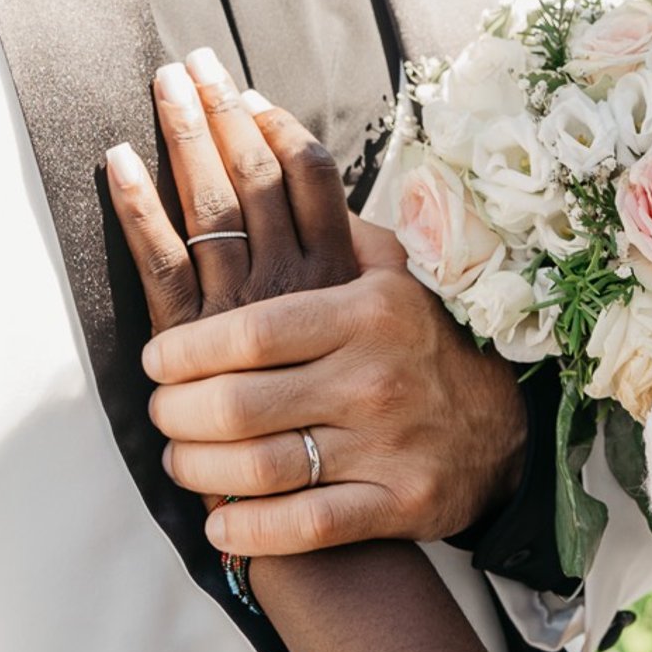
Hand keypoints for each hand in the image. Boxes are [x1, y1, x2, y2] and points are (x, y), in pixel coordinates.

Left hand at [107, 51, 526, 556]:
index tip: (155, 357)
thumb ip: (318, 211)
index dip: (189, 349)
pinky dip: (251, 531)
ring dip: (202, 470)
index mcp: (365, 309)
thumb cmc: (412, 340)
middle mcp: (375, 376)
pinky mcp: (397, 504)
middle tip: (160, 412)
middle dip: (180, 413)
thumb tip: (252, 119)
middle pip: (242, 403)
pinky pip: (305, 528)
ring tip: (179, 459)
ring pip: (263, 468)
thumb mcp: (380, 269)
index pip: (253, 330)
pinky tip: (219, 526)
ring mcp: (386, 445)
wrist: (496, 429)